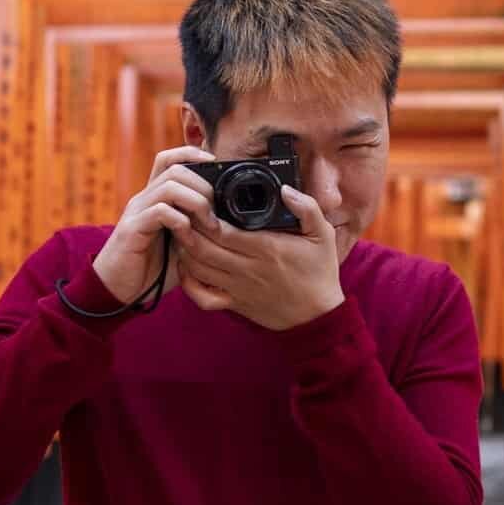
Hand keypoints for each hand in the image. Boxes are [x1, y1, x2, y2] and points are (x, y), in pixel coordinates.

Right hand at [93, 146, 220, 305]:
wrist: (119, 292)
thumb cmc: (152, 270)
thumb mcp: (182, 246)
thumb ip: (197, 229)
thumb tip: (228, 221)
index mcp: (154, 198)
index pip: (168, 158)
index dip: (192, 153)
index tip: (216, 164)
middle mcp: (144, 199)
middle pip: (174, 168)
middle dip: (203, 185)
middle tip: (215, 212)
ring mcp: (136, 212)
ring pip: (169, 186)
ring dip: (196, 202)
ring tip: (208, 225)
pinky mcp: (132, 230)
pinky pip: (160, 211)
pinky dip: (181, 222)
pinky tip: (188, 240)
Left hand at [177, 186, 344, 330]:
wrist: (318, 315)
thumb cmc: (319, 272)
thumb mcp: (322, 235)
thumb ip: (307, 208)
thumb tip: (285, 188)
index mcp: (266, 248)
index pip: (222, 231)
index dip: (203, 217)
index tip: (198, 202)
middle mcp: (248, 269)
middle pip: (203, 248)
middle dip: (187, 229)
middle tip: (181, 213)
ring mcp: (238, 288)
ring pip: (198, 269)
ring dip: (184, 250)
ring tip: (181, 232)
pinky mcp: (234, 304)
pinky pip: (202, 296)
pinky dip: (188, 281)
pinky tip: (186, 265)